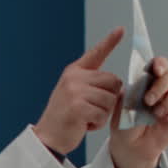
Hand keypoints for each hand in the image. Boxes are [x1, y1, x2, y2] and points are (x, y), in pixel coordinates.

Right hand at [33, 27, 124, 156]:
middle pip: (114, 81)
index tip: (120, 29)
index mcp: (73, 72)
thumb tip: (118, 85)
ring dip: (103, 113)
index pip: (96, 54)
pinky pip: (103, 114)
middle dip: (109, 98)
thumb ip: (91, 84)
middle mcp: (74, 78)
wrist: (47, 138)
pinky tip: (84, 124)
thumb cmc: (64, 118)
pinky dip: (97, 123)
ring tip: (86, 117)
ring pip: (110, 99)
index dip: (109, 41)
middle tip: (92, 109)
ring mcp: (74, 91)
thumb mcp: (74, 94)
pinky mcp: (78, 107)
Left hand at [109, 55, 167, 167]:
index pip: (157, 65)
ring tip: (157, 114)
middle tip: (148, 101)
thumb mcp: (121, 109)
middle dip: (160, 87)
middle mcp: (161, 88)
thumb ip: (131, 94)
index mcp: (146, 82)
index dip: (160, 64)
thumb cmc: (125, 125)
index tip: (157, 70)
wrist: (131, 147)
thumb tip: (139, 84)